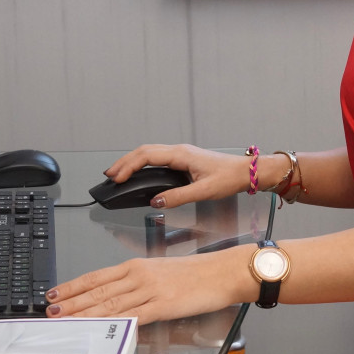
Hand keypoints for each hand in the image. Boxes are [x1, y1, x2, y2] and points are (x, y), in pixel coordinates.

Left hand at [45, 247, 254, 324]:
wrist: (223, 272)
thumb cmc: (197, 272)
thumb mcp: (162, 270)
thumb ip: (138, 281)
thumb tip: (115, 294)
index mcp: (139, 265)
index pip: (97, 277)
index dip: (73, 286)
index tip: (54, 293)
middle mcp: (141, 276)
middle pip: (99, 291)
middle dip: (72, 302)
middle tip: (51, 310)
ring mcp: (151, 290)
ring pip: (110, 304)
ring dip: (86, 314)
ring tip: (66, 320)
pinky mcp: (163, 305)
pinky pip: (133, 316)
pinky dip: (114, 322)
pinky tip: (101, 328)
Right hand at [104, 144, 254, 207]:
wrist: (245, 171)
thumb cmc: (229, 178)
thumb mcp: (204, 191)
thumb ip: (178, 197)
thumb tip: (155, 202)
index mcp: (182, 155)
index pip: (147, 156)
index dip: (129, 166)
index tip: (116, 178)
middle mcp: (180, 151)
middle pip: (144, 151)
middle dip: (124, 162)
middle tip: (109, 176)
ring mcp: (182, 154)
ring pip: (150, 152)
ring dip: (132, 161)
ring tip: (117, 174)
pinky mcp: (184, 159)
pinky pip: (157, 157)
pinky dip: (143, 163)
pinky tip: (138, 172)